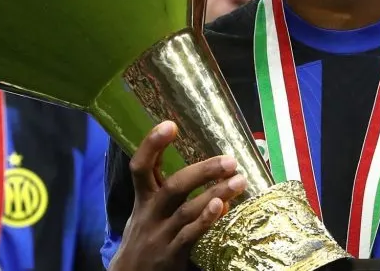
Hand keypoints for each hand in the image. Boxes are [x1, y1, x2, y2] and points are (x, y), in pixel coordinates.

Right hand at [109, 121, 247, 270]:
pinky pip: (190, 235)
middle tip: (229, 160)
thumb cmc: (146, 238)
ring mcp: (160, 235)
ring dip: (215, 193)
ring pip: (187, 210)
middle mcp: (150, 214)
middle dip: (202, 171)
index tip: (170, 124)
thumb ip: (171, 196)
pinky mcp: (171, 255)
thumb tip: (211, 184)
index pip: (140, 167)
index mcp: (143, 199)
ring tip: (239, 181)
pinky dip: (206, 220)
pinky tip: (223, 207)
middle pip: (173, 187)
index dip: (152, 145)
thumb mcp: (148, 212)